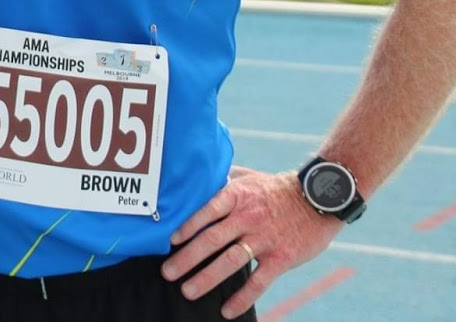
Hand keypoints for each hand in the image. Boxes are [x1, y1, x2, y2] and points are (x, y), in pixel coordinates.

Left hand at [161, 167, 339, 318]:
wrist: (319, 198)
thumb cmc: (276, 188)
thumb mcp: (248, 177)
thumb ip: (222, 179)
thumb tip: (196, 178)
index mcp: (237, 196)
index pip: (206, 211)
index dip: (186, 226)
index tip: (169, 241)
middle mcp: (247, 217)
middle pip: (211, 239)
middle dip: (187, 258)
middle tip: (167, 272)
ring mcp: (264, 238)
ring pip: (230, 261)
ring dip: (206, 278)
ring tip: (188, 291)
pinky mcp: (282, 258)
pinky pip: (259, 281)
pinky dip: (242, 297)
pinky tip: (227, 310)